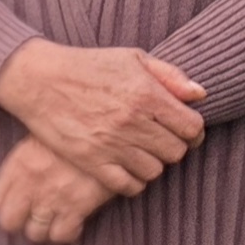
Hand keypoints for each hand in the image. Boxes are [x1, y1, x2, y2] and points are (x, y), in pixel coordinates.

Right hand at [0, 40, 205, 190]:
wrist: (44, 82)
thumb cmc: (92, 66)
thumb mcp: (135, 58)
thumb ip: (171, 76)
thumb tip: (201, 95)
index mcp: (147, 94)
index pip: (191, 126)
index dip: (196, 131)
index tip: (189, 129)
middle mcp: (133, 122)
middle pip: (176, 152)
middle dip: (178, 147)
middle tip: (168, 140)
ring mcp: (111, 145)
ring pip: (154, 171)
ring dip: (156, 164)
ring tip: (148, 152)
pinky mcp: (91, 163)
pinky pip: (127, 186)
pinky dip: (135, 181)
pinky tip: (131, 167)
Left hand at [0, 133, 110, 244]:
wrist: (112, 123)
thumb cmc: (81, 123)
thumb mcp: (47, 130)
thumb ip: (30, 155)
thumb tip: (24, 169)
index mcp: (21, 162)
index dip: (6, 202)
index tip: (19, 199)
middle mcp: (31, 183)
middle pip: (9, 222)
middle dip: (21, 220)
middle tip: (35, 212)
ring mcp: (53, 196)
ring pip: (35, 233)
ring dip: (45, 227)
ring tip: (57, 215)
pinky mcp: (77, 206)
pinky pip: (62, 235)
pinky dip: (69, 231)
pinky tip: (76, 219)